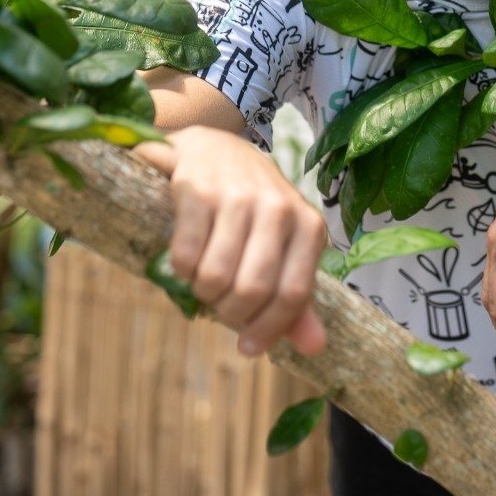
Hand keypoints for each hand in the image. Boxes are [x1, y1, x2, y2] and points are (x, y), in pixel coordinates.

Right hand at [139, 126, 327, 357]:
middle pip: (253, 290)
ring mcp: (238, 195)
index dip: (268, 329)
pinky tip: (186, 258)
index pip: (293, 294)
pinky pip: (186, 255)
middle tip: (219, 306)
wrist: (213, 146)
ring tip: (204, 278)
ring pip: (217, 276)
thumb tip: (314, 349)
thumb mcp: (284, 246)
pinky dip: (181, 269)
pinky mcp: (197, 188)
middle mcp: (278, 207)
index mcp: (308, 226)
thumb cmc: (253, 207)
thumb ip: (296, 299)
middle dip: (230, 313)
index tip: (248, 348)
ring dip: (203, 291)